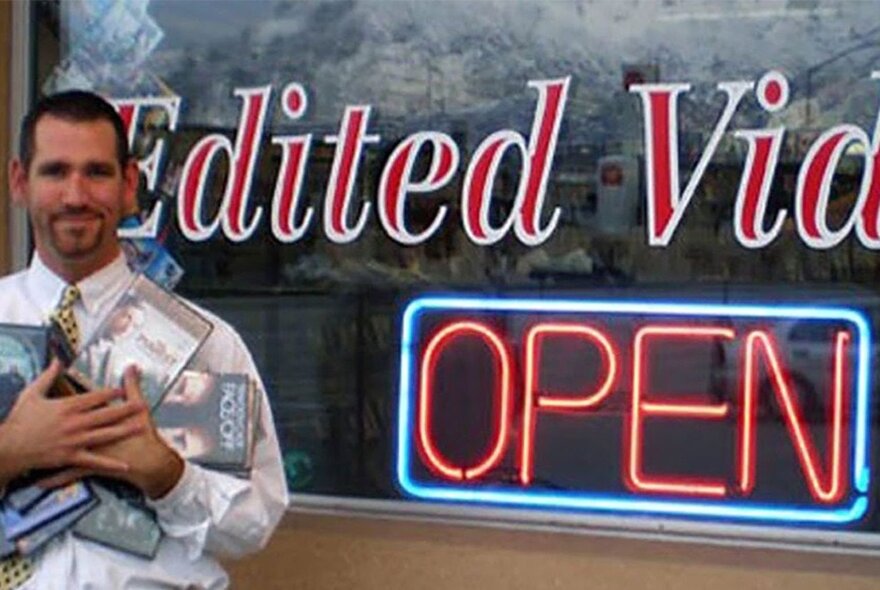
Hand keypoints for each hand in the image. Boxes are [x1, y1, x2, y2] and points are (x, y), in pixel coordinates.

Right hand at [0, 360, 145, 487]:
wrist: (8, 447)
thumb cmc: (20, 420)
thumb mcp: (32, 393)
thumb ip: (48, 375)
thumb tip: (58, 359)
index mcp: (67, 406)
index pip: (95, 397)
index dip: (111, 393)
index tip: (125, 389)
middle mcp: (74, 423)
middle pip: (106, 414)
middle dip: (126, 409)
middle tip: (143, 406)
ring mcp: (74, 441)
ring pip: (105, 435)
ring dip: (124, 431)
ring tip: (141, 427)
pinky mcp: (70, 457)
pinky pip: (94, 460)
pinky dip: (110, 463)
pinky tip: (125, 464)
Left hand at [39, 365, 184, 499]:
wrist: (149, 461)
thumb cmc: (145, 436)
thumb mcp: (140, 407)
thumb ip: (133, 386)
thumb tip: (132, 367)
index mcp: (97, 417)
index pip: (79, 404)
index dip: (68, 399)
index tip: (54, 395)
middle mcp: (87, 433)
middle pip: (64, 427)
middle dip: (47, 425)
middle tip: (32, 422)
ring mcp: (86, 450)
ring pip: (60, 450)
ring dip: (44, 452)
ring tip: (27, 453)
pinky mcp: (89, 466)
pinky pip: (67, 473)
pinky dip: (55, 478)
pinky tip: (41, 482)